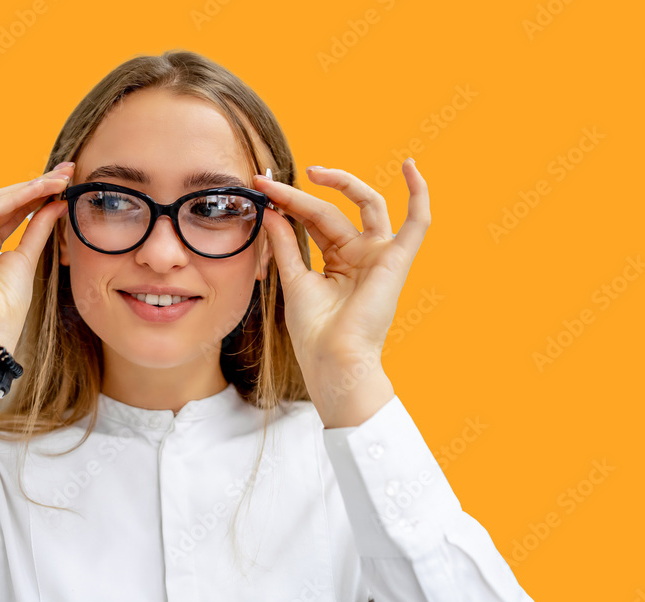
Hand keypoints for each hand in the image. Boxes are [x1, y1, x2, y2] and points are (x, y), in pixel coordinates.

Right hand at [0, 162, 73, 354]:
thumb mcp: (26, 261)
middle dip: (36, 186)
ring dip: (30, 188)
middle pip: (1, 203)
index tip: (66, 183)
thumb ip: (37, 230)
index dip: (37, 197)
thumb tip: (56, 203)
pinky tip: (41, 189)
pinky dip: (16, 198)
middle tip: (68, 171)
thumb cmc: (4, 312)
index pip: (9, 214)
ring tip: (61, 179)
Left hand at [254, 159, 429, 422]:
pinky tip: (412, 168)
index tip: (259, 186)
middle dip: (300, 194)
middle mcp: (360, 254)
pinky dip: (419, 195)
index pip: (313, 220)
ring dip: (343, 183)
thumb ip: (285, 243)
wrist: (331, 358)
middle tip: (269, 182)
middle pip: (332, 210)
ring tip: (313, 171)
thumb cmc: (314, 331)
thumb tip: (270, 210)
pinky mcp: (397, 260)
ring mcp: (379, 255)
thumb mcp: (294, 279)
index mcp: (337, 260)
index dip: (287, 202)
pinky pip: (418, 223)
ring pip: (367, 205)